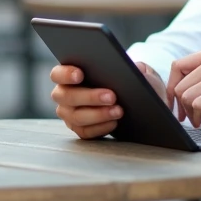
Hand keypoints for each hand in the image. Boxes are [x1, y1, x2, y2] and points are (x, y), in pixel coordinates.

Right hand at [49, 62, 166, 139]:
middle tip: (111, 96)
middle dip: (89, 96)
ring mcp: (70, 114)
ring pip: (76, 116)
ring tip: (118, 111)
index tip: (80, 75)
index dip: (65, 74)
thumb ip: (139, 68)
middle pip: (65, 96)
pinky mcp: (81, 129)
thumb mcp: (141, 72)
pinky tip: (114, 123)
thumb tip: (137, 70)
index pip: (58, 73)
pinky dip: (100, 127)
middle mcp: (65, 95)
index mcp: (72, 74)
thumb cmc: (135, 83)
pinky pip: (85, 132)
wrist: (142, 105)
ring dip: (97, 114)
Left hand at [167, 44, 200, 128]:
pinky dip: (198, 116)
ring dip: (190, 112)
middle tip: (189, 117)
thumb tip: (181, 88)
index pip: (179, 65)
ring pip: (186, 96)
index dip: (172, 87)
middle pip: (180, 84)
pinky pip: (197, 105)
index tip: (174, 102)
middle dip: (180, 105)